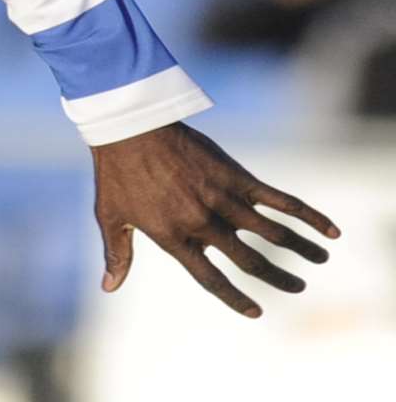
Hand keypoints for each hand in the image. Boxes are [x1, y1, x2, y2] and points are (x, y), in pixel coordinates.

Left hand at [92, 122, 339, 316]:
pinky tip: (329, 230)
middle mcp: (203, 223)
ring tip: (321, 259)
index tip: (255, 311)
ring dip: (301, 249)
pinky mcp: (236, 177)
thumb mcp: (110, 216)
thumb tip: (109, 288)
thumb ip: (118, 254)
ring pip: (272, 234)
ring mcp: (222, 199)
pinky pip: (280, 201)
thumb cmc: (116, 173)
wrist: (129, 127)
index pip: (210, 278)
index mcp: (173, 237)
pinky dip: (307, 216)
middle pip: (250, 261)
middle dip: (278, 278)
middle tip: (298, 288)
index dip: (234, 298)